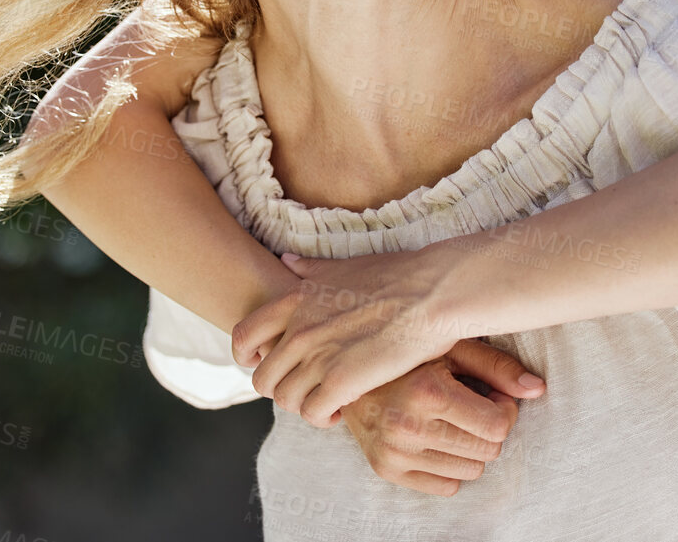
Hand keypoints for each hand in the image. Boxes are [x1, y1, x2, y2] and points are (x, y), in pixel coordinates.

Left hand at [232, 249, 538, 426]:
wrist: (433, 292)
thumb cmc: (399, 276)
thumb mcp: (345, 266)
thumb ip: (310, 270)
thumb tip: (286, 261)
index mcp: (297, 299)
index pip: (244, 335)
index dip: (245, 356)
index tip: (260, 363)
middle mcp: (299, 329)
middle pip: (263, 377)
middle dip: (281, 388)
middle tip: (307, 389)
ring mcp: (318, 356)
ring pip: (286, 400)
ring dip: (304, 405)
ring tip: (328, 401)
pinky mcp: (341, 382)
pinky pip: (312, 413)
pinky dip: (323, 417)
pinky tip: (342, 409)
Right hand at [342, 338, 541, 495]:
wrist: (348, 372)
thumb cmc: (409, 354)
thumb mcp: (452, 347)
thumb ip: (497, 367)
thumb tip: (538, 390)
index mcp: (428, 392)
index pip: (497, 426)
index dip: (504, 410)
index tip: (491, 395)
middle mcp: (408, 427)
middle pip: (488, 451)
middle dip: (489, 428)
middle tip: (472, 405)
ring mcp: (395, 453)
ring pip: (471, 470)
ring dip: (470, 446)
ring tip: (451, 419)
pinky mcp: (386, 470)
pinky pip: (447, 486)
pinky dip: (450, 465)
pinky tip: (435, 437)